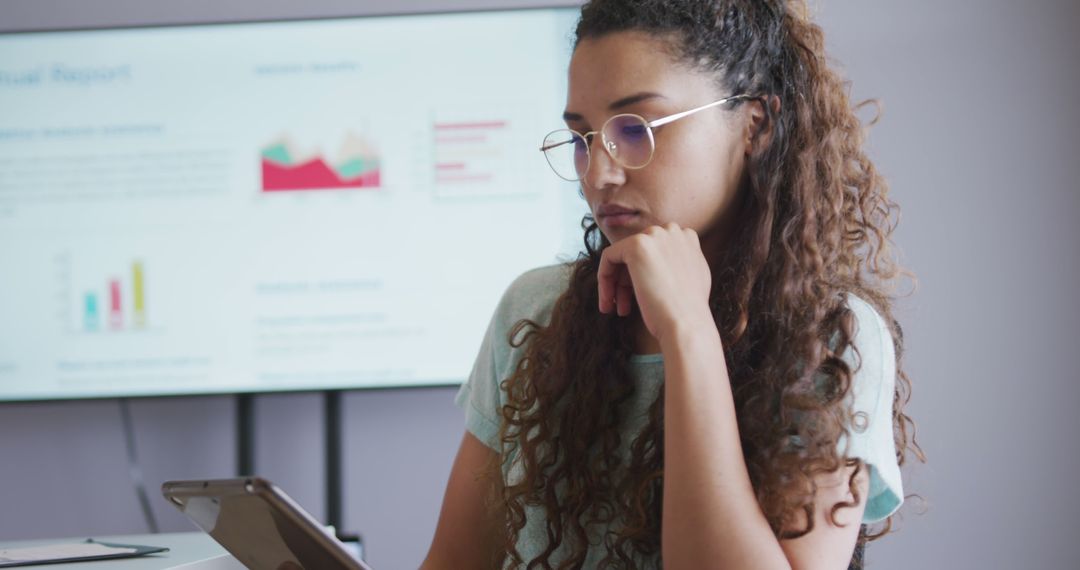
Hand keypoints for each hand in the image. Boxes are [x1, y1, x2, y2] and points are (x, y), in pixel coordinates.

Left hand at [597, 223, 712, 342]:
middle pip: (637, 253)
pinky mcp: (636, 245)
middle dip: (627, 280)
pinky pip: (609, 257)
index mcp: (687, 238)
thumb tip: (658, 263)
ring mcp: (655, 236)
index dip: (643, 274)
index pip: (654, 252)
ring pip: (621, 256)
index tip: (639, 296)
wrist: (687, 324)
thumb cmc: (688, 312)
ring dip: (616, 284)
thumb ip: (676, 262)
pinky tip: (608, 301)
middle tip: (623, 306)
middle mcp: (672, 231)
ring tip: (616, 309)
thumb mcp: (691, 278)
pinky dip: (605, 279)